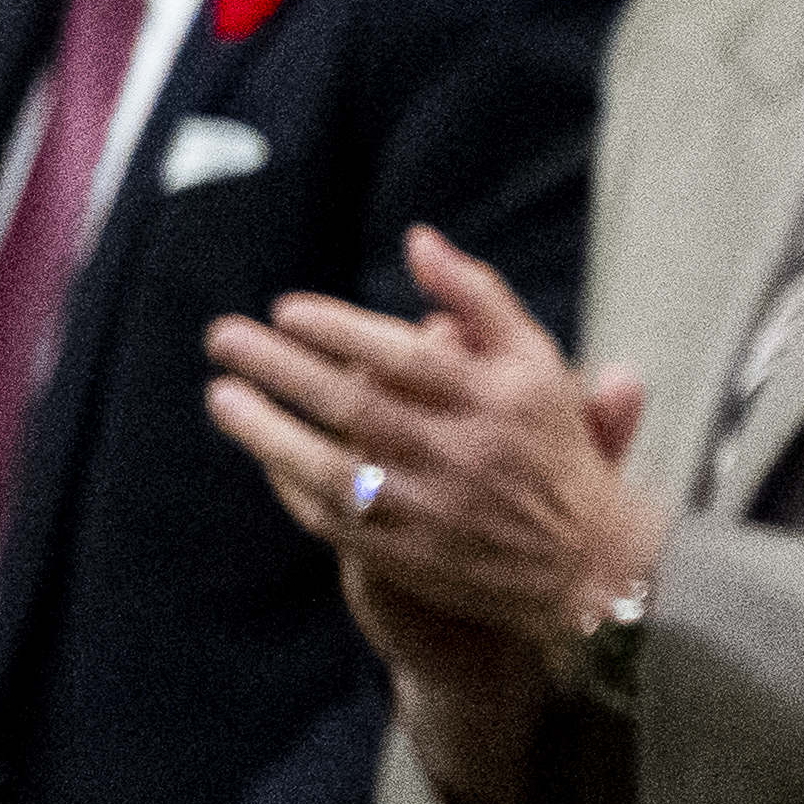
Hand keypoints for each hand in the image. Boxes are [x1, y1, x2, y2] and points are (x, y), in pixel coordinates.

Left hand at [203, 230, 666, 656]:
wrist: (582, 563)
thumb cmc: (549, 443)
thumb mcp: (537, 362)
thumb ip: (480, 296)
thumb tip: (416, 240)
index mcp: (502, 401)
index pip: (408, 358)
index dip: (341, 330)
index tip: (286, 309)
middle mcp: (467, 455)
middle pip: (356, 406)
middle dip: (282, 368)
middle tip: (224, 337)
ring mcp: (433, 511)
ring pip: (331, 467)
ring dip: (267, 430)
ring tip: (221, 395)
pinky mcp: (406, 557)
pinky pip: (332, 516)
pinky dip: (291, 483)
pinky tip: (264, 453)